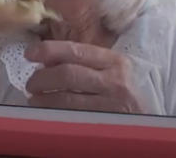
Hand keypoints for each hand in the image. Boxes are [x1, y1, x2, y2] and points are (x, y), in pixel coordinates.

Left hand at [24, 40, 141, 112]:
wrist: (145, 123)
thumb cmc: (121, 94)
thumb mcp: (109, 72)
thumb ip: (83, 62)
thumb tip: (46, 61)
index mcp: (114, 61)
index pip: (75, 50)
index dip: (48, 50)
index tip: (29, 53)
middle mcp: (115, 81)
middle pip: (68, 74)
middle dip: (42, 78)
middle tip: (30, 83)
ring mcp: (111, 105)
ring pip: (67, 99)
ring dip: (44, 99)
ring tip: (34, 99)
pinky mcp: (105, 124)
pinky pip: (73, 117)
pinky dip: (54, 114)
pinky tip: (46, 112)